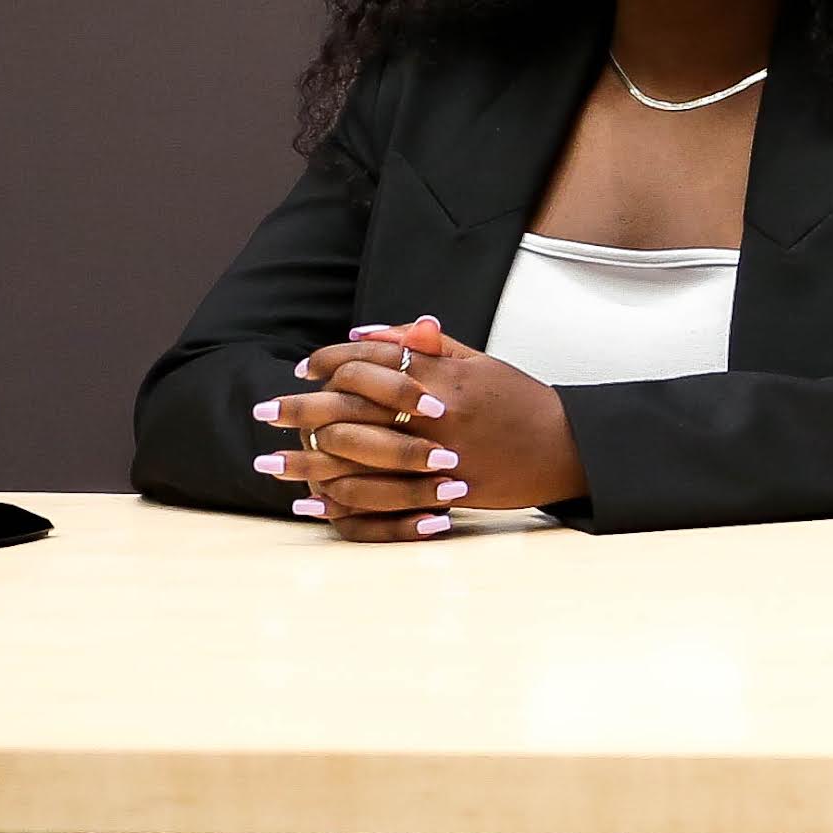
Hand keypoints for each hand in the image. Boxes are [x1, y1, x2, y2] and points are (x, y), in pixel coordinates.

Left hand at [252, 318, 579, 539]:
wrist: (568, 448)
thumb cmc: (522, 401)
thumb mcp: (480, 362)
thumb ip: (426, 345)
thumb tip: (370, 330)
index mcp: (442, 377)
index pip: (371, 361)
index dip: (330, 362)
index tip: (303, 369)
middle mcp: (435, 415)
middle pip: (351, 409)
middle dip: (300, 410)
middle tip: (265, 412)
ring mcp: (439, 456)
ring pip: (357, 458)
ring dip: (308, 461)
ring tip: (270, 461)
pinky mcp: (445, 491)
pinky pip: (382, 499)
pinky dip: (343, 502)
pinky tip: (313, 503)